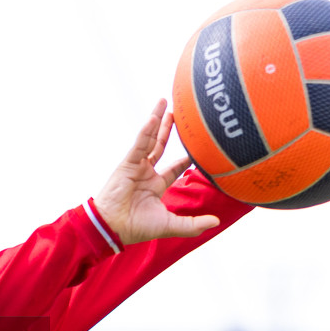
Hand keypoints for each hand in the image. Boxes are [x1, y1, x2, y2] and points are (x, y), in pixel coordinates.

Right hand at [93, 100, 220, 244]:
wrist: (113, 227)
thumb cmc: (136, 228)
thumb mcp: (170, 225)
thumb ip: (193, 224)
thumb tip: (216, 221)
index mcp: (156, 186)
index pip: (175, 167)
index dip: (186, 157)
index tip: (199, 145)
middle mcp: (146, 173)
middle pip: (161, 145)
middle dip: (169, 129)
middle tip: (179, 113)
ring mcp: (136, 166)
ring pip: (150, 139)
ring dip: (157, 120)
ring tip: (164, 102)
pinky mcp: (127, 163)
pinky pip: (139, 144)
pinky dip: (147, 131)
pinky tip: (154, 117)